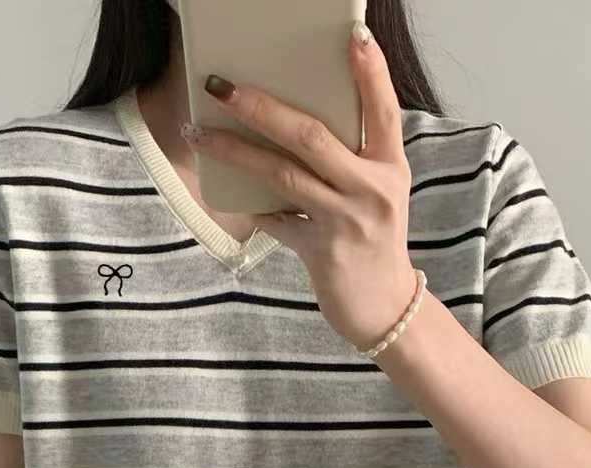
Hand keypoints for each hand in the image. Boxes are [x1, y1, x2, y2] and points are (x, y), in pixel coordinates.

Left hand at [184, 22, 419, 352]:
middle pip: (311, 136)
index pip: (383, 109)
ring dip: (235, 151)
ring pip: (282, 174)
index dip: (370, 72)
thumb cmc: (372, 241)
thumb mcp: (375, 194)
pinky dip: (253, 207)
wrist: (383, 309)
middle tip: (223, 86)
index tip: (353, 35)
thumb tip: (287, 125)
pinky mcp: (322, 251)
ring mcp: (347, 221)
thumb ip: (347, 160)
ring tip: (199, 133)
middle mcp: (373, 189)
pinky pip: (276, 219)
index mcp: (390, 166)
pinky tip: (233, 198)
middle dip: (261, 108)